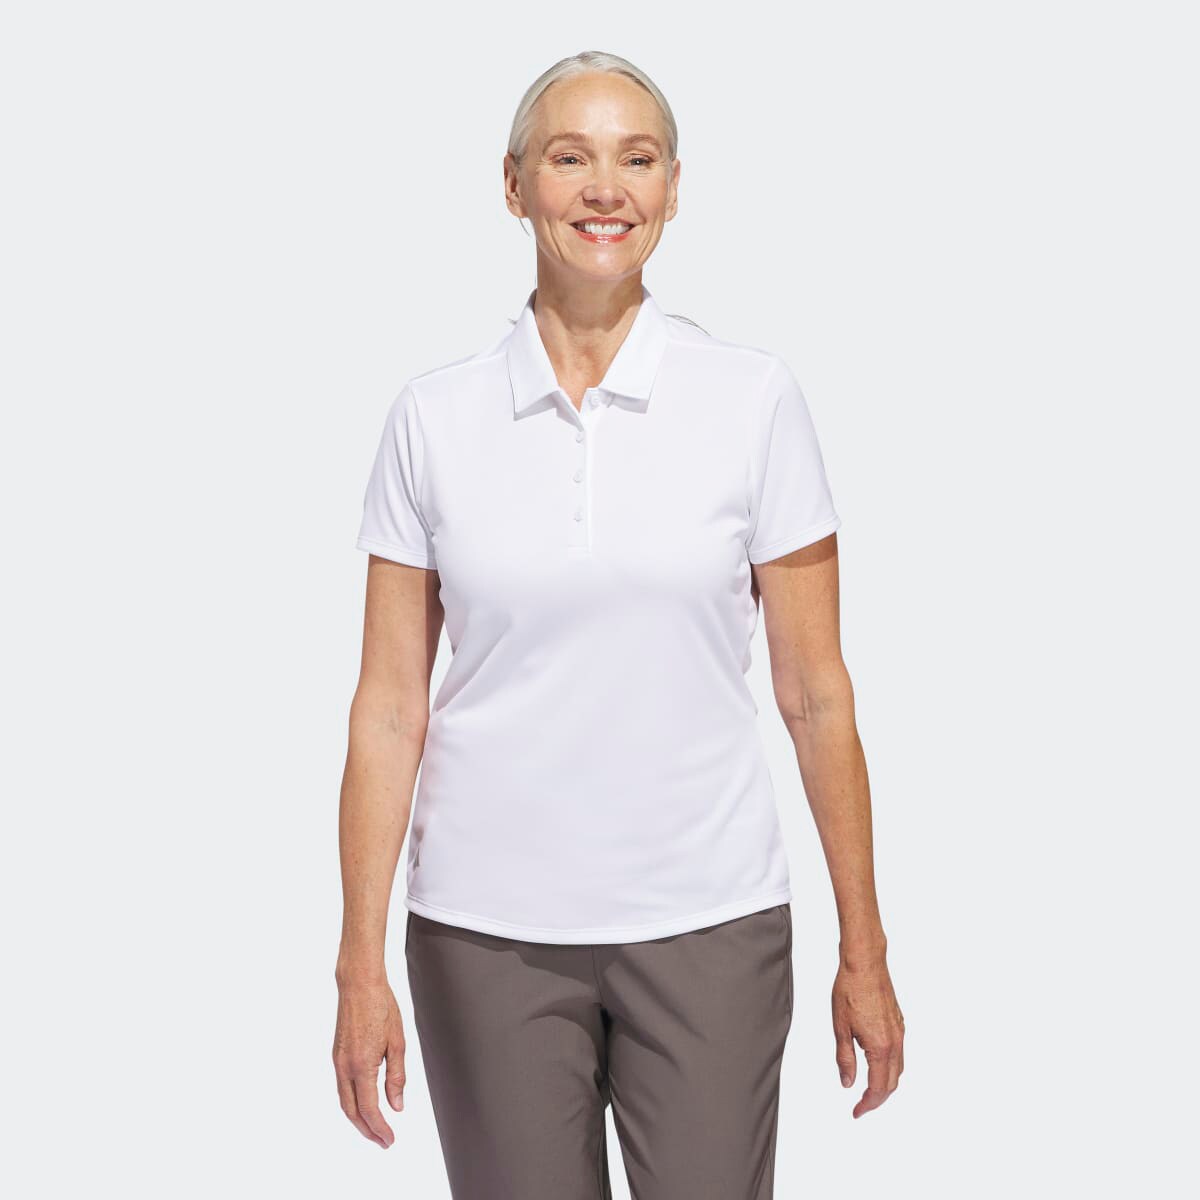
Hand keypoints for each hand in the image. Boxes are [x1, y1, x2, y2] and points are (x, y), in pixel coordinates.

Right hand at [332, 977, 406, 1146]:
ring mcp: (338, 1061)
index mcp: (362, 1065)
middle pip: (352, 1111)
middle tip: (383, 1141)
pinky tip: (363, 1104)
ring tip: (374, 1128)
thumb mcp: (398, 1042)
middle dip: (367, 1130)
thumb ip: (396, 1077)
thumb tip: (397, 1105)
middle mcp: (345, 1067)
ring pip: (344, 1101)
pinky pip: (342, 1087)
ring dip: (358, 1119)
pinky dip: (352, 1103)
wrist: (358, 984)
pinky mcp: (336, 1055)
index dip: (379, 1128)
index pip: (369, 1108)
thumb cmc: (381, 1006)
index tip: (389, 1140)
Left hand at [832, 953, 904, 1117]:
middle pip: (892, 1083)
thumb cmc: (850, 989)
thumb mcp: (840, 1027)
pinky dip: (890, 1067)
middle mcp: (895, 1042)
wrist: (865, 963)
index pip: (878, 1088)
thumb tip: (848, 1083)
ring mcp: (899, 1032)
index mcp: (880, 1047)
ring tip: (868, 1090)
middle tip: (861, 1106)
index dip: (867, 1104)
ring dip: (886, 1084)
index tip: (856, 1112)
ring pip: (898, 1069)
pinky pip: (899, 1054)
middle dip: (877, 1098)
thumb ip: (845, 1059)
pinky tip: (877, 1064)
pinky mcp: (899, 1023)